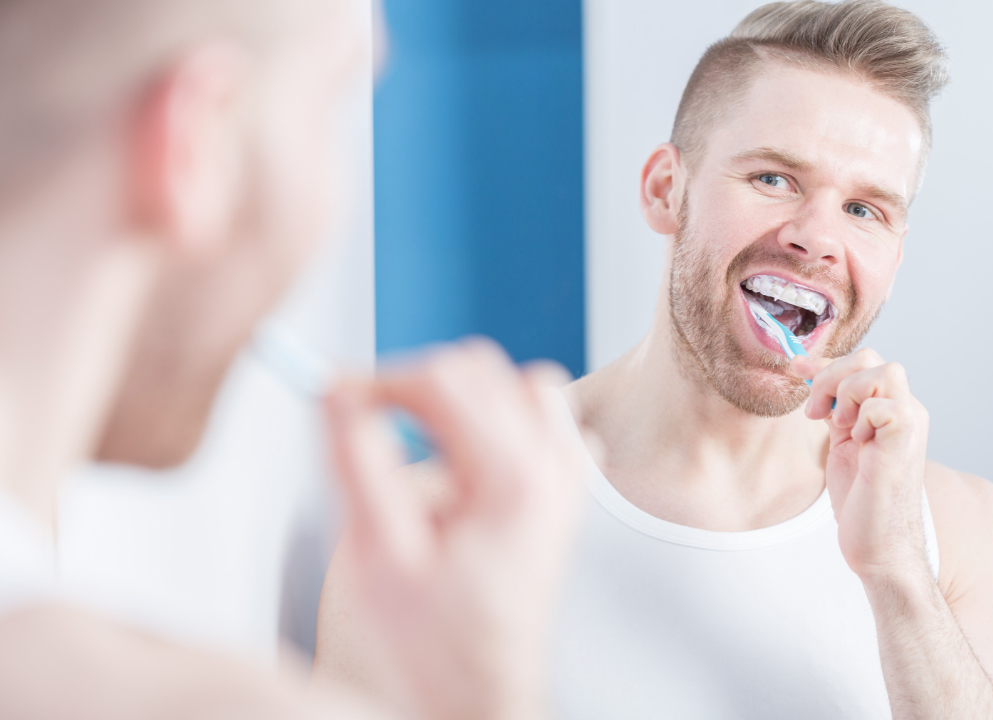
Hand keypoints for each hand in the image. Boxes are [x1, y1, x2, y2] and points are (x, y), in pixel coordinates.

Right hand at [323, 339, 582, 719]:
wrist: (470, 703)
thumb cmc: (428, 653)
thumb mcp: (374, 554)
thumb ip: (356, 459)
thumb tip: (337, 391)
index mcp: (512, 480)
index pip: (443, 378)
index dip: (378, 379)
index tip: (336, 397)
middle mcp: (552, 472)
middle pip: (484, 370)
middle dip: (416, 382)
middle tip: (365, 415)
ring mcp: (564, 484)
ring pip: (523, 386)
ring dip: (467, 393)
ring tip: (419, 431)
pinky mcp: (560, 498)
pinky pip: (549, 425)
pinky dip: (507, 418)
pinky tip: (471, 451)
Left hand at [792, 349, 930, 586]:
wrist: (880, 545)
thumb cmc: (863, 499)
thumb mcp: (839, 438)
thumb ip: (829, 402)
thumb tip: (802, 366)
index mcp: (892, 408)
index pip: (863, 361)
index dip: (826, 362)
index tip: (795, 370)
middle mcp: (907, 410)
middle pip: (873, 358)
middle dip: (832, 376)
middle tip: (816, 412)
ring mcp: (911, 424)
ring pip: (884, 372)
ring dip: (848, 395)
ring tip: (838, 427)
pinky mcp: (906, 442)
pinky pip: (885, 406)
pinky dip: (862, 418)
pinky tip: (857, 443)